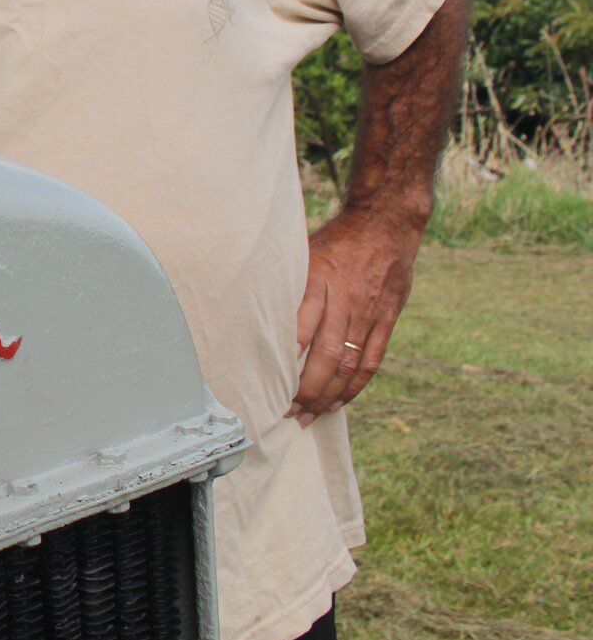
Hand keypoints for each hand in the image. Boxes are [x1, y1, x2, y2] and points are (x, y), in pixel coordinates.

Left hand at [289, 206, 423, 424]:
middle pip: (326, 354)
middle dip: (306, 388)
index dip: (287, 357)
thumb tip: (253, 308)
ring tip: (309, 415)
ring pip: (349, 364)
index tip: (268, 380)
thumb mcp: (303, 252)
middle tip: (287, 409)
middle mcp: (345, 301)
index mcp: (319, 281)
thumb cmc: (335, 239)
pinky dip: (355, 386)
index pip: (301, 325)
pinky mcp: (386, 320)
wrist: (385, 225)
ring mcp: (369, 313)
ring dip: (328, 395)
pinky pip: (372, 360)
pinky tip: (338, 402)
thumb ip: (287, 282)